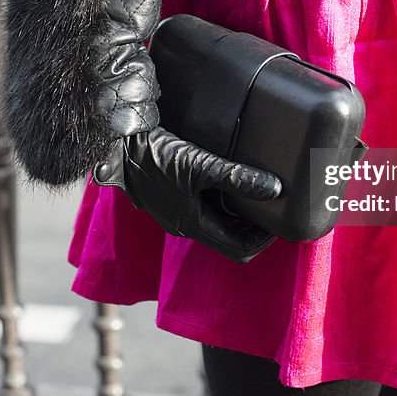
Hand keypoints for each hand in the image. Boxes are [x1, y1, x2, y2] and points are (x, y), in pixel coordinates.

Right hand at [93, 126, 282, 262]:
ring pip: (216, 226)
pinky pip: (203, 212)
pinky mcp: (170, 199)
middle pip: (229, 240)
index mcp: (193, 225)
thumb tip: (274, 189)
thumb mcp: (199, 165)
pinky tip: (228, 184)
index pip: (239, 250)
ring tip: (255, 195)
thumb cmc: (155, 157)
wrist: (118, 145)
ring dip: (237, 217)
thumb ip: (237, 178)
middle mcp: (184, 226)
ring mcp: (175, 214)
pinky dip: (221, 206)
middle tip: (271, 209)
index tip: (278, 221)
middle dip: (253, 230)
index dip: (263, 240)